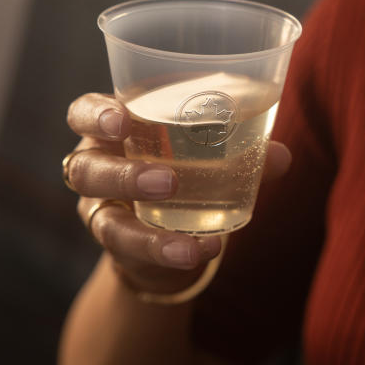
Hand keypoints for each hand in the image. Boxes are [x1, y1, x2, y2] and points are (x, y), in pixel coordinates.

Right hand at [64, 92, 291, 290]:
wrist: (169, 220)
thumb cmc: (186, 162)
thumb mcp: (208, 150)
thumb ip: (243, 150)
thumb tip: (281, 156)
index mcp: (115, 128)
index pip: (84, 112)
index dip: (94, 115)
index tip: (121, 119)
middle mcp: (97, 165)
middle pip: (85, 169)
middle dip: (124, 176)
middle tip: (168, 182)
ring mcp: (101, 209)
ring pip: (103, 221)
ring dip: (146, 233)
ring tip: (189, 244)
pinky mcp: (117, 245)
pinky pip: (133, 252)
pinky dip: (169, 252)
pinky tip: (203, 251)